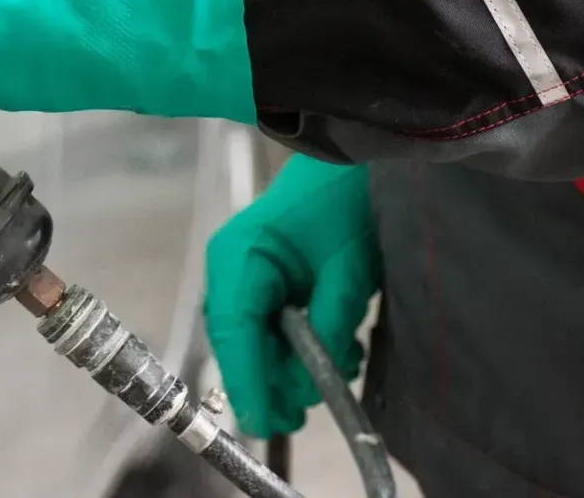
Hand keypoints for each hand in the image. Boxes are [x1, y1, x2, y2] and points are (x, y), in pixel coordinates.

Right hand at [203, 154, 380, 437]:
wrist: (352, 159)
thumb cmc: (348, 202)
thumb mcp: (349, 269)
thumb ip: (328, 327)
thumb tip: (311, 384)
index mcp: (240, 258)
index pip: (233, 331)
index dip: (248, 381)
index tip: (266, 424)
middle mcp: (230, 269)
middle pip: (239, 343)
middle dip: (276, 378)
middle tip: (314, 404)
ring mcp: (242, 274)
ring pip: (255, 341)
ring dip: (293, 362)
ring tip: (340, 363)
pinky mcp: (260, 279)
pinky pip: (269, 327)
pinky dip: (298, 345)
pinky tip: (334, 345)